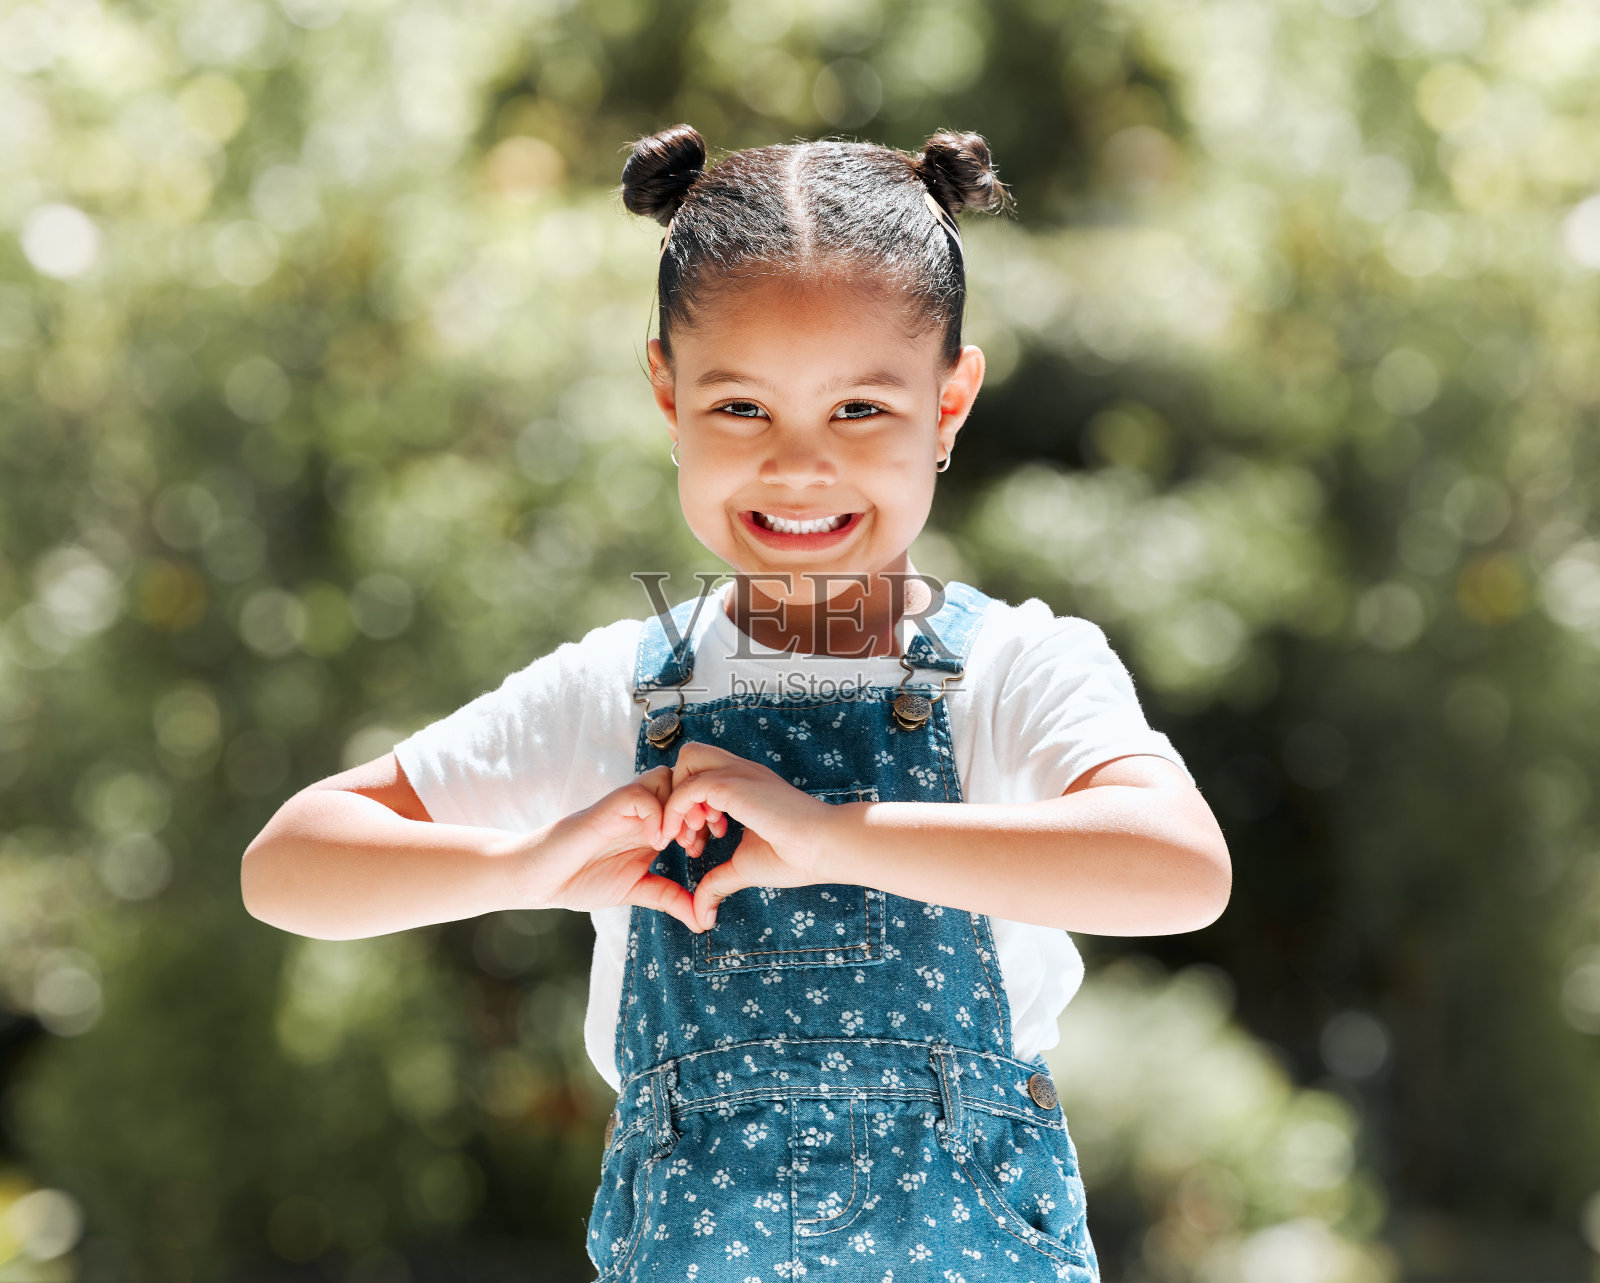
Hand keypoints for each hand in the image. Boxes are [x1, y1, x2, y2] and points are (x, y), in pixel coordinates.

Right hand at [515, 765, 701, 932]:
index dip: (706, 818)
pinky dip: (654, 814)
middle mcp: (642, 810)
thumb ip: (671, 898)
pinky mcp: (606, 808)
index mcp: (652, 824)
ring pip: (665, 778)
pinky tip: (654, 843)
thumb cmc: (583, 880)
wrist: (540, 878)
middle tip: (696, 844)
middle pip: (685, 781)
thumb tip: (705, 920)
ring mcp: (624, 808)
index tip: (705, 849)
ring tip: (677, 843)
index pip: (692, 799)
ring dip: (678, 808)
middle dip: (699, 808)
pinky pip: (640, 793)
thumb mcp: (638, 890)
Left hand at [659, 741, 835, 933]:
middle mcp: (740, 772)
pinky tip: (691, 840)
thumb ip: (718, 883)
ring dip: (678, 798)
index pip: (701, 776)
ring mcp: (738, 773)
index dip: (689, 808)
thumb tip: (701, 916)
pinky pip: (689, 785)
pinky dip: (678, 811)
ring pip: (688, 759)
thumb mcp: (744, 867)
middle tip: (687, 834)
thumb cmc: (795, 857)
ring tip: (689, 837)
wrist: (825, 847)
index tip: (697, 845)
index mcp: (746, 785)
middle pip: (691, 756)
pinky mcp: (733, 784)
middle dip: (678, 791)